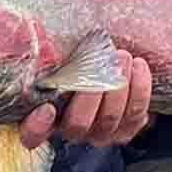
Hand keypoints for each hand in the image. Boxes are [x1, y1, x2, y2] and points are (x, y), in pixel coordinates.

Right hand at [19, 50, 153, 149]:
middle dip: (91, 91)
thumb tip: (41, 36)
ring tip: (122, 56)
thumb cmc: (78, 61)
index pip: (32, 135)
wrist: (113, 70)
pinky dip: (140, 88)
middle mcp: (72, 130)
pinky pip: (136, 113)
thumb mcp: (58, 57)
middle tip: (100, 61)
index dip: (37, 127)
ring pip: (109, 118)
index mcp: (46, 118)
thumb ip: (48, 54)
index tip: (47, 108)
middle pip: (78, 123)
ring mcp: (100, 133)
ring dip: (118, 85)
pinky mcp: (127, 128)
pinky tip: (138, 66)